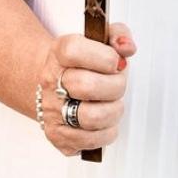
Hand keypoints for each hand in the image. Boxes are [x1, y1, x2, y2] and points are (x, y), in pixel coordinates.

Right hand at [35, 22, 136, 155]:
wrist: (55, 82)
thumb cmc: (83, 63)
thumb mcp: (98, 40)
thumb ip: (118, 35)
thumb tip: (127, 47)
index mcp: (59, 53)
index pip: (74, 51)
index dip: (104, 57)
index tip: (116, 61)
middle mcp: (51, 81)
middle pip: (87, 86)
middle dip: (115, 86)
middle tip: (117, 84)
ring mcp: (52, 110)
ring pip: (91, 117)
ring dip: (113, 111)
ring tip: (112, 103)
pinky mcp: (57, 135)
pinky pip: (91, 141)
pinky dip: (106, 132)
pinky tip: (104, 121)